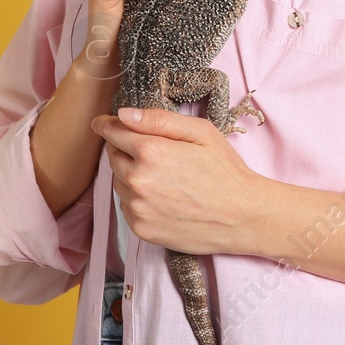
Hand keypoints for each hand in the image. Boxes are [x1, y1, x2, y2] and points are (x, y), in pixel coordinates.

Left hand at [91, 107, 269, 256]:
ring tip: (163, 176)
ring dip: (130, 175)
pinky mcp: (141, 230)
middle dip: (124, 150)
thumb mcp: (200, 132)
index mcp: (151, 151)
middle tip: (150, 151)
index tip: (102, 123)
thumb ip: (159, 119)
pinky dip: (137, 199)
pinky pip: (127, 206)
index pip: (114, 133)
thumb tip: (124, 114)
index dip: (108, 125)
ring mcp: (138, 208)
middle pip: (113, 157)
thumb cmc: (225, 170)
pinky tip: (163, 197)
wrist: (242, 217)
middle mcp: (138, 180)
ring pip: (119, 182)